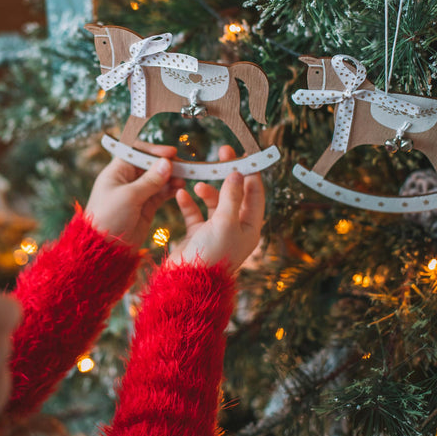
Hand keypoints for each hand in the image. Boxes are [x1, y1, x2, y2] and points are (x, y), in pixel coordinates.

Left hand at [86, 144, 182, 250]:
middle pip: (150, 165)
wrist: (105, 249)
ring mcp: (137, 194)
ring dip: (172, 177)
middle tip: (184, 166)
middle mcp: (127, 180)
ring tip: (185, 178)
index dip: (154, 150)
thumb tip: (167, 162)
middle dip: (167, 164)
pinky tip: (180, 187)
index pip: (136, 152)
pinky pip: (161, 193)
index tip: (171, 153)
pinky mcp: (146, 207)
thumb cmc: (109, 218)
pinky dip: (171, 189)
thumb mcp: (129, 196)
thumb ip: (150, 180)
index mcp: (117, 172)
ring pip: (158, 179)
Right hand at [170, 146, 264, 272]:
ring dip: (206, 190)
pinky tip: (181, 194)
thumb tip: (237, 173)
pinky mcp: (197, 234)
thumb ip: (231, 195)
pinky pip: (194, 213)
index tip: (246, 154)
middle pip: (234, 194)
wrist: (186, 282)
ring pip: (214, 202)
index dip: (251, 174)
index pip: (255, 195)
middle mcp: (235, 228)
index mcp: (250, 228)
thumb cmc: (212, 254)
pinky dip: (189, 202)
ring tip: (197, 183)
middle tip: (222, 153)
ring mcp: (215, 231)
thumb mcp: (226, 221)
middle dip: (227, 175)